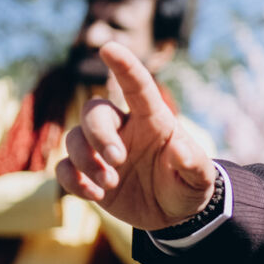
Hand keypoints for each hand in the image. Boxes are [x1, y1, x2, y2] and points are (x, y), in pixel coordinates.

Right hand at [57, 42, 213, 230]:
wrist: (173, 216)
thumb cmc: (188, 187)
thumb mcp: (200, 179)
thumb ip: (193, 164)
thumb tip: (179, 148)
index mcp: (153, 121)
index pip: (137, 86)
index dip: (124, 66)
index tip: (109, 48)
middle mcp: (123, 129)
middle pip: (94, 111)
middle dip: (98, 134)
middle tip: (117, 161)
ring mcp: (101, 150)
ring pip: (74, 138)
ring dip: (86, 161)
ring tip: (110, 185)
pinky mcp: (86, 174)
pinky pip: (64, 168)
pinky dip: (72, 180)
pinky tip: (95, 195)